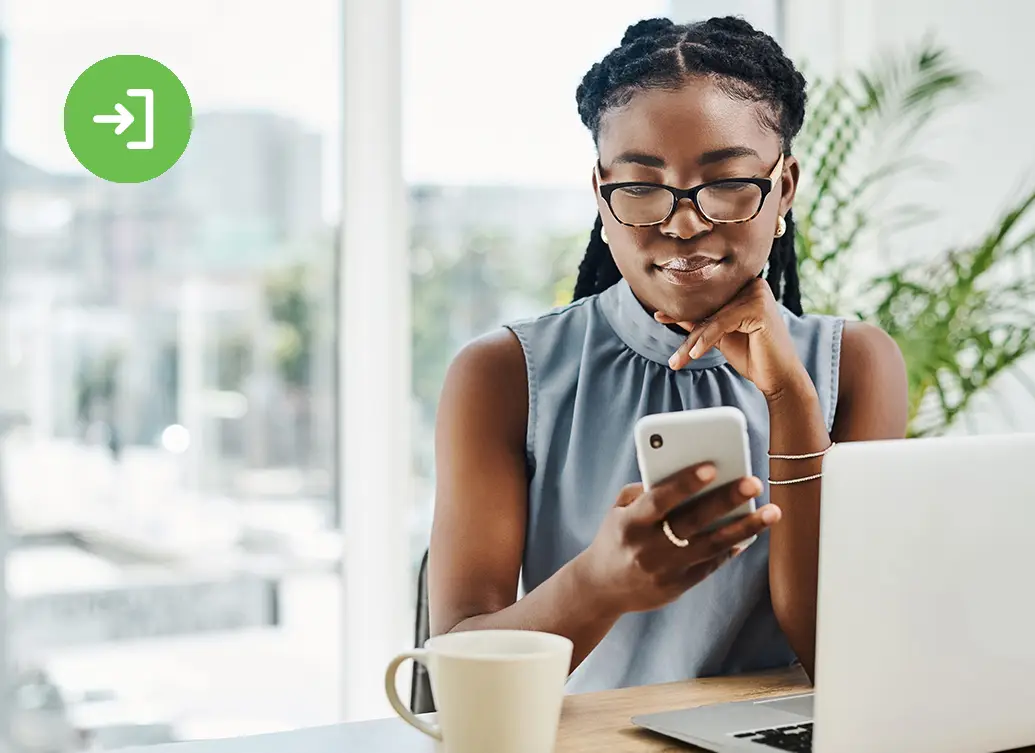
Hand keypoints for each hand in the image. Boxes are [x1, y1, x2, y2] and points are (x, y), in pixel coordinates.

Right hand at [574, 462, 780, 615]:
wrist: (601, 587)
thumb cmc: (616, 536)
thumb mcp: (619, 510)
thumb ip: (646, 491)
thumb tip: (689, 476)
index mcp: (630, 524)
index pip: (660, 500)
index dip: (684, 483)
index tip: (711, 466)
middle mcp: (647, 548)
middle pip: (692, 522)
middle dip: (725, 500)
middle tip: (754, 481)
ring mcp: (664, 570)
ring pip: (711, 546)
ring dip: (744, 528)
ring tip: (772, 512)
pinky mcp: (677, 587)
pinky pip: (710, 565)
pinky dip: (731, 548)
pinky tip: (751, 533)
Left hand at [655, 278, 809, 400]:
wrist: (778, 377)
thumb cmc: (753, 355)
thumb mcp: (719, 335)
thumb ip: (699, 322)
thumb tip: (668, 313)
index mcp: (745, 286)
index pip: (708, 298)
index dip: (683, 309)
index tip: (659, 316)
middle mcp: (753, 284)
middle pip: (709, 307)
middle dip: (685, 326)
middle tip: (664, 336)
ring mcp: (758, 293)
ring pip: (712, 317)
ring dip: (692, 341)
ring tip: (676, 360)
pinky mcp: (759, 307)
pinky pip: (721, 323)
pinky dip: (705, 340)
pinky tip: (693, 355)